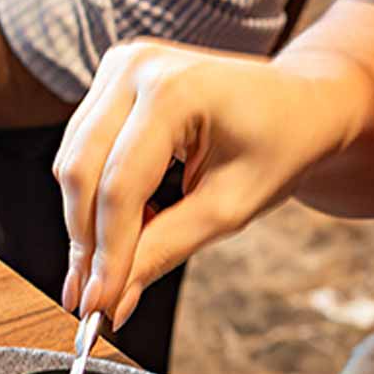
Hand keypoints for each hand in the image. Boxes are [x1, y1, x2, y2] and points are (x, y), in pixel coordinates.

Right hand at [50, 39, 353, 325]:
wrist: (301, 103)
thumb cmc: (280, 146)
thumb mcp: (230, 208)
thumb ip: (165, 250)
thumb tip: (112, 300)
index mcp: (175, 90)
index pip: (119, 186)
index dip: (106, 253)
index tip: (97, 307)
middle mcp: (137, 67)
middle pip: (81, 172)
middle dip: (86, 242)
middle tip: (91, 298)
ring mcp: (120, 66)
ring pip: (72, 162)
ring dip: (88, 221)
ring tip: (124, 258)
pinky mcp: (112, 78)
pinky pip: (81, 148)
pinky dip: (95, 194)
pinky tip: (130, 219)